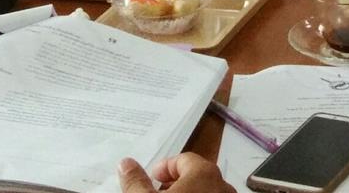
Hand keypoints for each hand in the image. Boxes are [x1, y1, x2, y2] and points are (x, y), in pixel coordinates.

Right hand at [118, 154, 233, 192]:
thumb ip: (135, 182)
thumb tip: (125, 163)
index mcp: (205, 173)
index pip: (184, 159)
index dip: (165, 167)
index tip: (153, 176)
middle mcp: (222, 185)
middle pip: (198, 176)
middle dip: (177, 183)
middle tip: (157, 192)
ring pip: (207, 191)